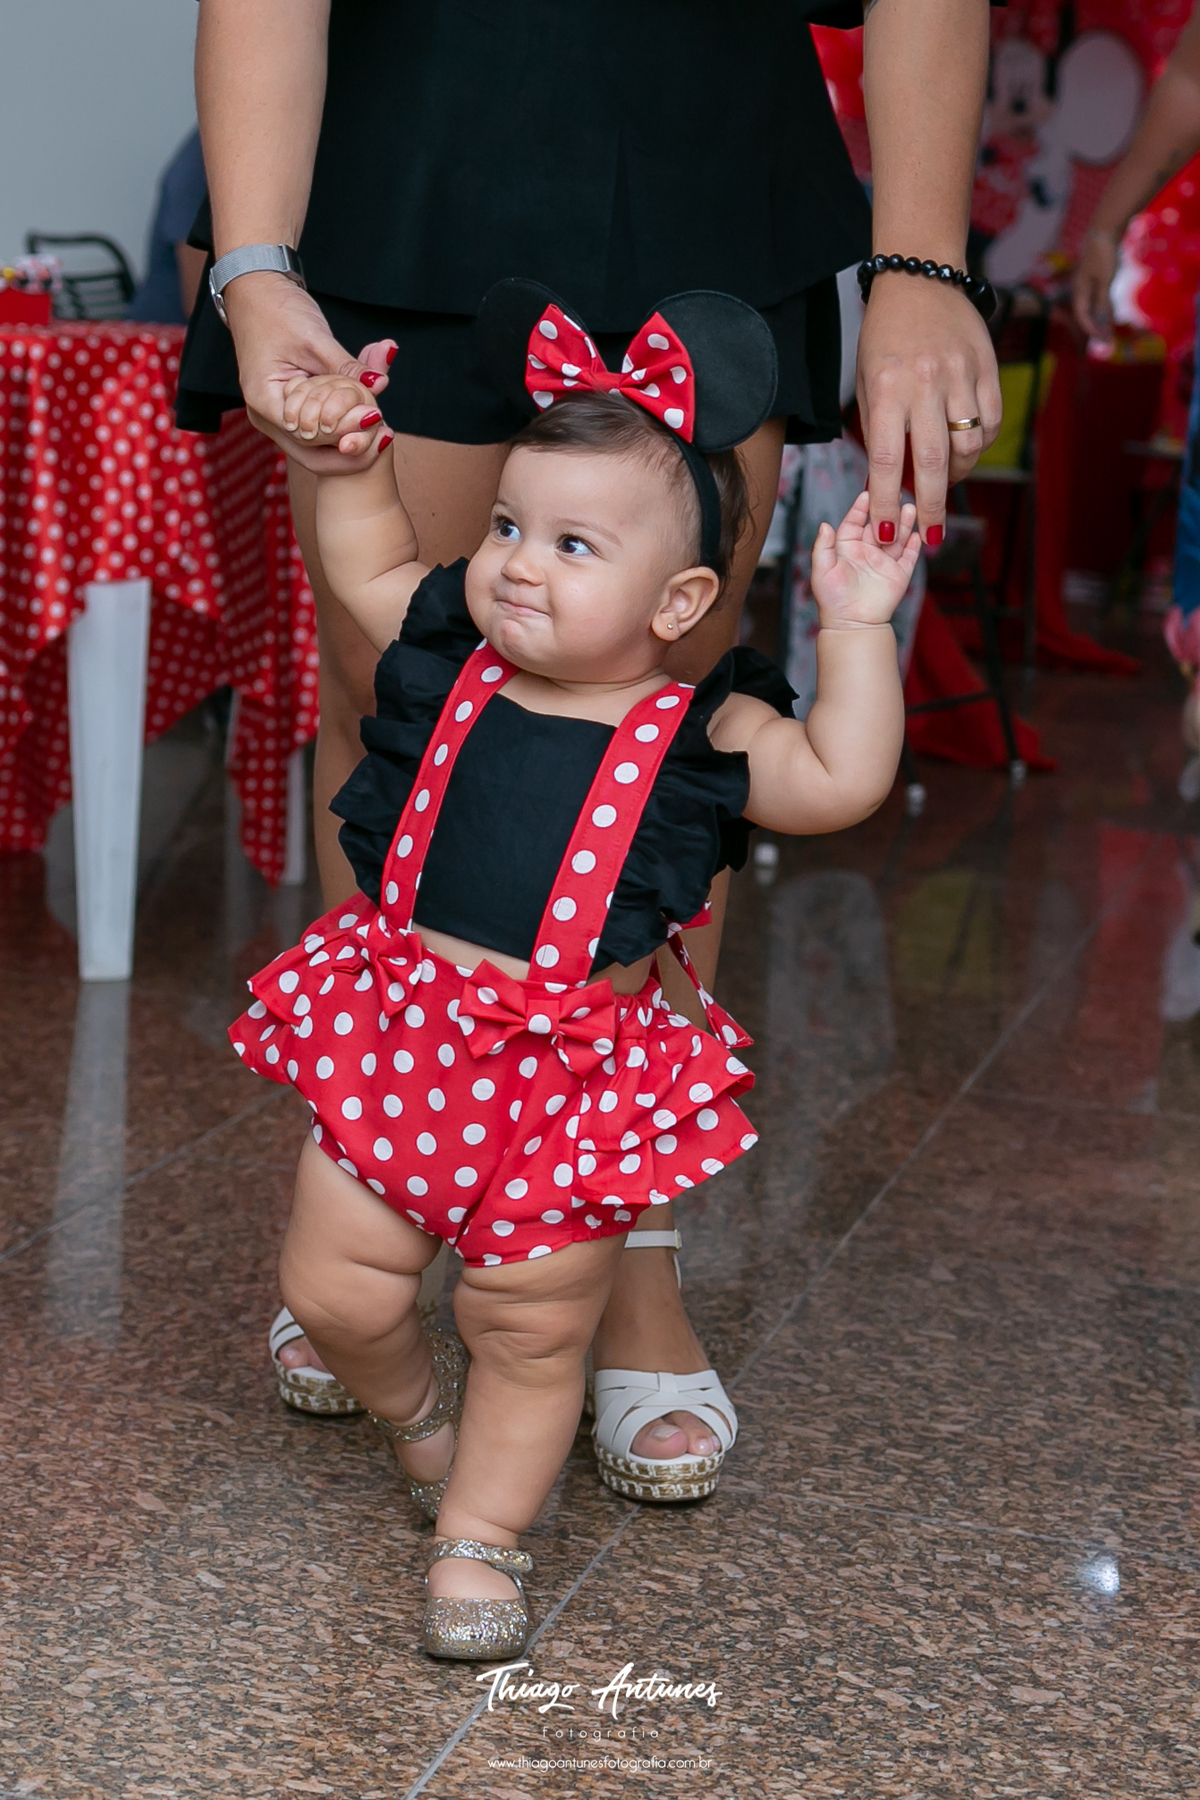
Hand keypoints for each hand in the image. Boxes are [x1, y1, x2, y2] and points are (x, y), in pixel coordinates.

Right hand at [222, 272, 396, 472]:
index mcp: (264, 401)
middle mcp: (266, 417)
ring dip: (350, 436)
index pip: (309, 436)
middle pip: (313, 452)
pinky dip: (343, 422)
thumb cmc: (278, 310)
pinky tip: (369, 415)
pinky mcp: (289, 410)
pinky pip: (318, 427)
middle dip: (351, 446)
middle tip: (386, 436)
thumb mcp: (316, 339)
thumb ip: (347, 367)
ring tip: (383, 429)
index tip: (376, 420)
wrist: (256, 293)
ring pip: (317, 445)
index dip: (344, 433)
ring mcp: (277, 416)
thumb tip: (381, 383)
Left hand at [811, 492, 920, 627]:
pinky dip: (915, 545)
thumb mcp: (822, 570)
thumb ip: (823, 547)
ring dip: (904, 523)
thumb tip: (825, 524)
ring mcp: (884, 561)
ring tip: (910, 508)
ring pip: (897, 536)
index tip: (867, 493)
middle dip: (888, 509)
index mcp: (847, 547)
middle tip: (896, 493)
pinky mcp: (899, 574)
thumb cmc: (833, 600)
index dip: (861, 508)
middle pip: (880, 524)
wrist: (852, 624)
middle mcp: (867, 551)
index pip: (854, 521)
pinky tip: (918, 533)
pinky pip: (910, 556)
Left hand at [856, 276, 1001, 547]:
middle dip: (932, 506)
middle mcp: (924, 383)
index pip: (884, 460)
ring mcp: (960, 374)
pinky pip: (990, 422)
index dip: (885, 503)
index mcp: (886, 388)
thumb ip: (878, 429)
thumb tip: (889, 482)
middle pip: (932, 462)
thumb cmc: (884, 337)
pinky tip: (965, 447)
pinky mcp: (986, 368)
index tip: (886, 534)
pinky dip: (979, 444)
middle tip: (931, 535)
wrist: (920, 279)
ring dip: (958, 474)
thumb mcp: (866, 380)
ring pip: (967, 445)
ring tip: (945, 479)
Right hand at [1072, 231, 1118, 342]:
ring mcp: (1089, 283)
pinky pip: (1100, 298)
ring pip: (1094, 307)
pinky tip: (1112, 316)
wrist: (1104, 229)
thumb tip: (1102, 321)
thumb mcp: (1104, 279)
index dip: (1091, 328)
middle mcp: (1081, 288)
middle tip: (1107, 342)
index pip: (1082, 315)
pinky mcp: (1098, 277)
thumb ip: (1102, 301)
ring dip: (1102, 320)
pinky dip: (1105, 309)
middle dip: (1097, 329)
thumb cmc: (1103, 254)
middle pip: (1087, 314)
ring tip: (1110, 334)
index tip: (1101, 339)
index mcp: (1079, 290)